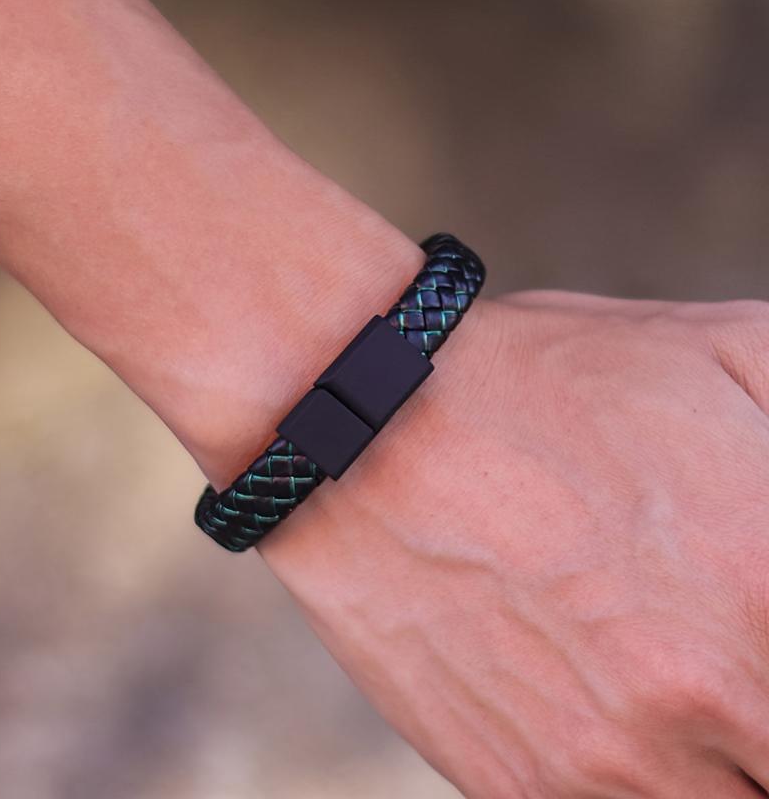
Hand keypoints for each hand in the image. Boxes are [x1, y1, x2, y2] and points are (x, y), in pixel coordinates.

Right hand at [259, 293, 768, 797]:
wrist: (372, 431)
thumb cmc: (539, 382)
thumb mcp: (722, 348)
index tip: (754, 626)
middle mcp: (707, 692)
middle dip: (753, 707)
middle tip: (715, 652)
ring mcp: (609, 760)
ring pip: (714, 798)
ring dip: (707, 752)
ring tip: (649, 667)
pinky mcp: (522, 787)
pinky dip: (625, 771)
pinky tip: (588, 688)